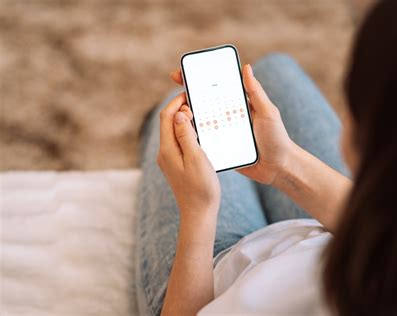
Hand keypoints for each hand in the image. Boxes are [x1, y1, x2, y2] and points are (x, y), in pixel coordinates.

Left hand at [157, 93, 220, 214]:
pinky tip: (200, 133)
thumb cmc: (201, 188)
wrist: (199, 213)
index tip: (190, 93)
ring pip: (173, 132)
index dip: (176, 102)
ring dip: (184, 120)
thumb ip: (186, 135)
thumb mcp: (197, 158)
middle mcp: (165, 153)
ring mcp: (169, 159)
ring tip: (200, 113)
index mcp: (168, 149)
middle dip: (180, 108)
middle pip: (168, 122)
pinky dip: (187, 132)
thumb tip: (179, 114)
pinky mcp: (176, 165)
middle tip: (197, 101)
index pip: (167, 117)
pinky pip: (179, 142)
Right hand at [170, 65, 294, 184]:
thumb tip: (246, 67)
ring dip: (188, 118)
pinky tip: (183, 135)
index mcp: (238, 105)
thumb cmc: (277, 138)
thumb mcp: (267, 112)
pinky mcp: (221, 149)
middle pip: (204, 104)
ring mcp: (223, 133)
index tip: (183, 72)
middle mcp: (228, 117)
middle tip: (176, 93)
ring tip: (178, 113)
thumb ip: (255, 92)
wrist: (278, 167)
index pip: (216, 88)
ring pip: (201, 123)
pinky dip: (195, 138)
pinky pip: (205, 142)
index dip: (200, 80)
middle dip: (188, 97)